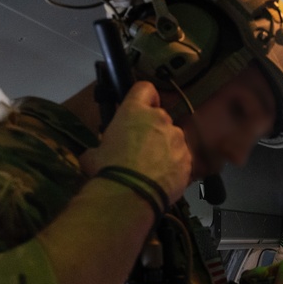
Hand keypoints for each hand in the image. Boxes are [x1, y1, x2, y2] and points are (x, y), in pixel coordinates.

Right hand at [80, 81, 191, 202]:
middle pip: (160, 118)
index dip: (144, 96)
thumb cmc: (108, 169)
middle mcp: (160, 120)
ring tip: (153, 168)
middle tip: (141, 148)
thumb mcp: (94, 154)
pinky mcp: (188, 159)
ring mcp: (177, 140)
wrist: (132, 195)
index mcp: (134, 111)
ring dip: (165, 148)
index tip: (143, 106)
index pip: (145, 88)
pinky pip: (182, 159)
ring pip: (173, 139)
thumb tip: (97, 155)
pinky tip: (162, 179)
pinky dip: (175, 166)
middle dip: (153, 130)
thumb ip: (102, 146)